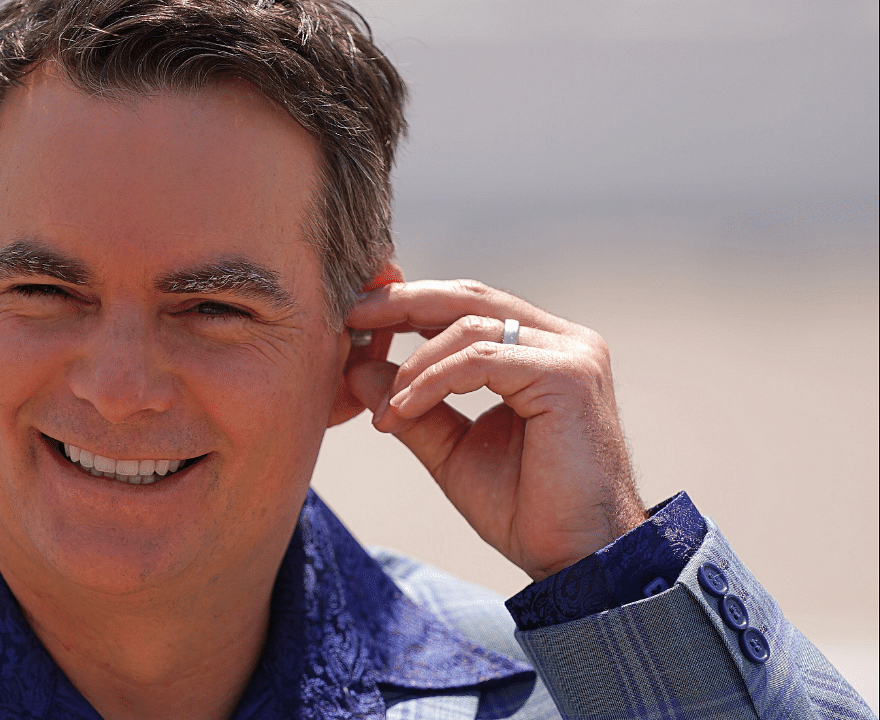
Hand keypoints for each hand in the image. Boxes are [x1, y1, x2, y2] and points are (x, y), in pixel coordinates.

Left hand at [344, 277, 645, 580]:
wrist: (575, 559)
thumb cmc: (525, 509)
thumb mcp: (451, 448)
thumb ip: (413, 406)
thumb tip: (359, 366)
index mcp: (541, 350)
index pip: (468, 305)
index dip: (410, 303)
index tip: (357, 316)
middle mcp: (562, 341)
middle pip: (469, 297)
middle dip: (403, 303)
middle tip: (352, 316)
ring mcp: (571, 354)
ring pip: (469, 327)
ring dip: (413, 366)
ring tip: (387, 409)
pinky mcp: (567, 376)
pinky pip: (481, 360)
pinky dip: (433, 380)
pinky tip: (404, 410)